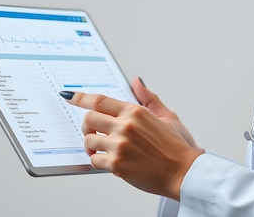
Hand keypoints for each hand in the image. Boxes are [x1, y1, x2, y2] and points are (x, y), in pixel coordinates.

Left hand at [61, 77, 203, 199]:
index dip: (80, 98)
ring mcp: (120, 146)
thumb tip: (137, 81)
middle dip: (86, 126)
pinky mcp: (117, 165)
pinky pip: (94, 160)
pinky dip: (97, 161)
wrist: (184, 172)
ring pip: (89, 141)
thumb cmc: (177, 147)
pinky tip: (107, 161)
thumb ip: (149, 98)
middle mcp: (125, 126)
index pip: (100, 101)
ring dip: (91, 145)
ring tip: (100, 149)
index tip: (69, 95)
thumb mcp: (167, 117)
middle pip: (89, 119)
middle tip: (92, 132)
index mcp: (135, 112)